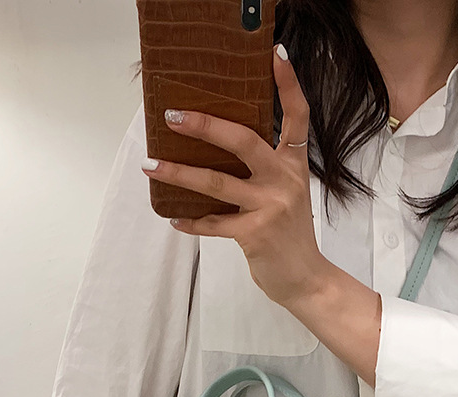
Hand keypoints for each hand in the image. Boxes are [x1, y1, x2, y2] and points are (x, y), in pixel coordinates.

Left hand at [141, 43, 329, 308]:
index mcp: (294, 165)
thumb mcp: (288, 194)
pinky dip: (190, 221)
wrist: (307, 279)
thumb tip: (218, 150)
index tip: (274, 56)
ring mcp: (270, 207)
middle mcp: (284, 180)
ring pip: (216, 182)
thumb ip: (265, 171)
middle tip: (172, 116)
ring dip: (178, 173)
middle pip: (243, 140)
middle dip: (204, 125)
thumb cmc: (291, 235)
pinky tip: (174, 218)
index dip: (288, 86)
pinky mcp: (254, 234)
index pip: (297, 118)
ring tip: (151, 165)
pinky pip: (212, 223)